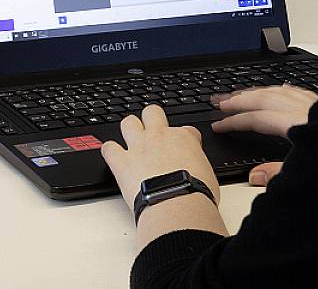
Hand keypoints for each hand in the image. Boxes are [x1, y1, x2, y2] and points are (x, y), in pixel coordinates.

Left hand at [101, 105, 221, 210]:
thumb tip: (196, 171)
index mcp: (184, 139)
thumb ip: (198, 165)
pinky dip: (110, 152)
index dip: (185, 139)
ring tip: (132, 142)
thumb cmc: (196, 195)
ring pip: (128, 122)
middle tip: (153, 133)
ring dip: (129, 130)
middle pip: (152, 112)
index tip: (184, 150)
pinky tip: (114, 157)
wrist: (177, 205)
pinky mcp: (122, 162)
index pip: (186, 130)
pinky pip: (109, 148)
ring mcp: (139, 147)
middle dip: (152, 119)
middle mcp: (160, 137)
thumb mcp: (208, 176)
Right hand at [210, 85, 317, 186]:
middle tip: (220, 102)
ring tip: (242, 94)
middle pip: (263, 99)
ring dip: (257, 92)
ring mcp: (315, 106)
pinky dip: (282, 90)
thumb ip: (278, 173)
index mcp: (295, 125)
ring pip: (278, 92)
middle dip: (238, 100)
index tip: (218, 126)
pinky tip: (280, 90)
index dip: (233, 122)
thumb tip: (254, 175)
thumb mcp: (307, 174)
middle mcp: (304, 110)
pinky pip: (297, 92)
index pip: (255, 120)